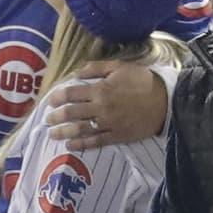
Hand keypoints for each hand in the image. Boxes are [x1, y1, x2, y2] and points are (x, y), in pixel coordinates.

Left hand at [45, 60, 167, 149]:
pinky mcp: (116, 136)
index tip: (50, 101)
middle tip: (47, 119)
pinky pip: (95, 142)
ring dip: (63, 132)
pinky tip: (70, 146)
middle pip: (71, 113)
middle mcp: (100, 108)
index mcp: (100, 89)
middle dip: (56, 117)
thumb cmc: (142, 81)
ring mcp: (107, 124)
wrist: (166, 100)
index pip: (71, 94)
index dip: (57, 98)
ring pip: (79, 130)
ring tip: (52, 134)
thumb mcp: (119, 67)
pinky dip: (81, 145)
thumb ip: (96, 68)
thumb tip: (76, 73)